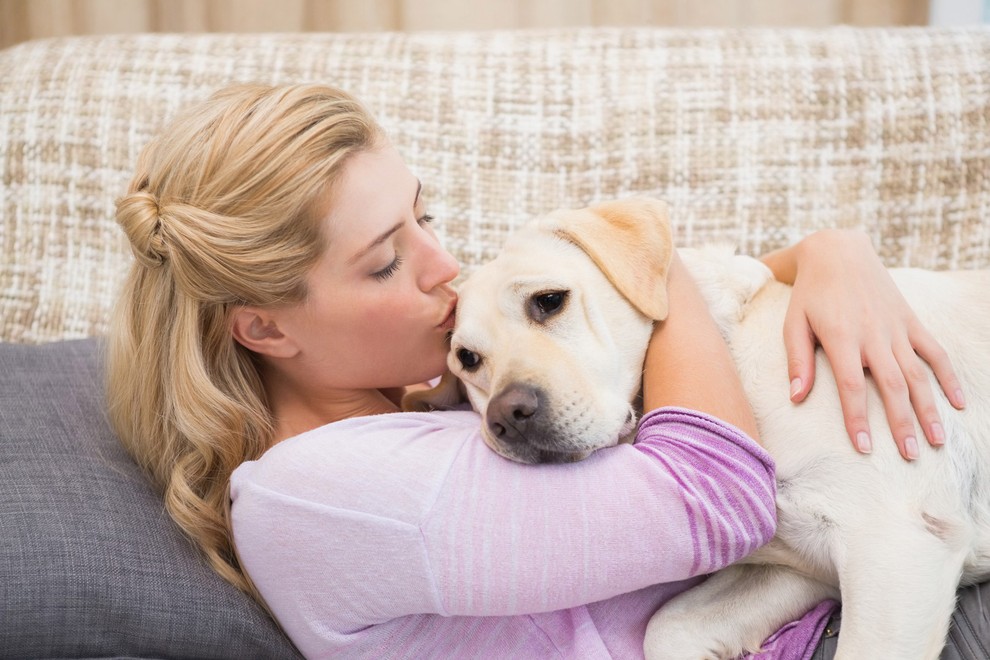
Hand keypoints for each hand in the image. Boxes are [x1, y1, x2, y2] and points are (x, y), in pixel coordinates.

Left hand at [764, 229, 965, 459]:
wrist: (838, 253)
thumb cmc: (810, 294)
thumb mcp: (793, 323)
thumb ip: (798, 361)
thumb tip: (796, 398)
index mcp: (842, 337)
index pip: (851, 386)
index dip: (857, 418)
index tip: (863, 448)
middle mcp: (873, 335)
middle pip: (892, 385)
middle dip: (902, 423)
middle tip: (909, 456)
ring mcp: (896, 328)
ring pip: (918, 373)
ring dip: (929, 409)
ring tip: (936, 441)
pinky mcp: (911, 321)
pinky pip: (935, 351)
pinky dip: (948, 376)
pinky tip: (959, 403)